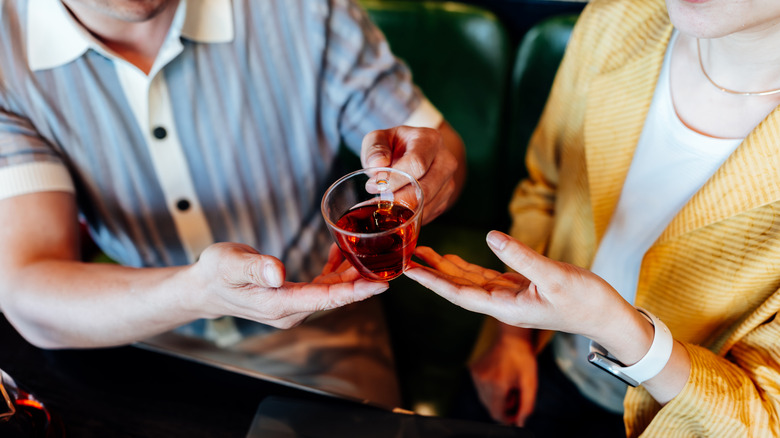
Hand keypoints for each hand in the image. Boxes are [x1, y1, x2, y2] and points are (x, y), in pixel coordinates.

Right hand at [192, 242, 388, 328]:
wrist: (203, 287)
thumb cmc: (214, 273)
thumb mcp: (229, 264)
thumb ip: (254, 268)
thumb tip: (278, 273)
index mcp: (279, 304)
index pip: (324, 299)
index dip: (354, 291)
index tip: (380, 284)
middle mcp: (290, 310)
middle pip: (335, 297)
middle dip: (363, 283)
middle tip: (393, 266)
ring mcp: (293, 306)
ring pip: (332, 291)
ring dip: (352, 275)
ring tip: (375, 254)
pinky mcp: (293, 297)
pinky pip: (322, 286)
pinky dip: (335, 271)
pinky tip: (342, 251)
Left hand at [361, 123, 463, 223]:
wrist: (413, 154)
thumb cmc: (394, 146)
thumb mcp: (379, 138)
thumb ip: (374, 148)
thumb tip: (378, 164)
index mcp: (430, 140)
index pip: (417, 163)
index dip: (394, 178)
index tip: (374, 185)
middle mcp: (446, 161)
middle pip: (425, 189)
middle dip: (398, 199)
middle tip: (378, 201)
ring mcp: (448, 182)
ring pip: (427, 205)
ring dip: (403, 211)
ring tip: (385, 205)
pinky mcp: (445, 199)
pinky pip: (428, 214)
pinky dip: (410, 216)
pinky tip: (397, 210)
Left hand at [404, 232, 633, 341]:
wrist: (607, 316)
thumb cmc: (586, 301)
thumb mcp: (555, 277)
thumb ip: (522, 256)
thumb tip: (491, 237)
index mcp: (505, 307)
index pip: (459, 294)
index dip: (432, 281)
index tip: (408, 271)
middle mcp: (502, 304)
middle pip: (457, 287)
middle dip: (430, 272)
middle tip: (404, 254)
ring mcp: (510, 297)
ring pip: (469, 281)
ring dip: (444, 268)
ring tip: (421, 251)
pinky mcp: (519, 288)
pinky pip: (485, 277)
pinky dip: (467, 267)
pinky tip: (453, 259)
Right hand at [470, 327, 537, 426]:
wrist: (512, 339)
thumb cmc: (523, 360)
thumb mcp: (531, 383)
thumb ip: (527, 406)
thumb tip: (520, 423)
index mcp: (497, 384)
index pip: (496, 414)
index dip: (507, 418)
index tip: (516, 413)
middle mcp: (483, 380)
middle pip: (490, 408)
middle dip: (503, 406)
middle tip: (515, 393)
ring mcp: (476, 375)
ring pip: (484, 399)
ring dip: (496, 398)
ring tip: (507, 384)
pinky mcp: (473, 370)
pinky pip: (480, 389)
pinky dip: (490, 389)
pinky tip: (499, 378)